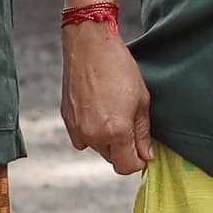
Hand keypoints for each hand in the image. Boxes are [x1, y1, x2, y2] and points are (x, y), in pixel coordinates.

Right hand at [61, 23, 153, 175]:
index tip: (144, 150)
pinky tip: (98, 111)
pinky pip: (82, 137)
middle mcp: (92, 136)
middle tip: (131, 124)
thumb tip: (145, 155)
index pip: (127, 167)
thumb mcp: (141, 100)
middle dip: (124, 149)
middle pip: (112, 159)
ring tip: (114, 112)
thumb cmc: (119, 68)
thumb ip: (143, 133)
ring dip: (108, 140)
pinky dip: (91, 132)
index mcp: (115, 132)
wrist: (90, 46)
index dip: (139, 161)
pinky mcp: (66, 120)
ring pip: (97, 148)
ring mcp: (76, 129)